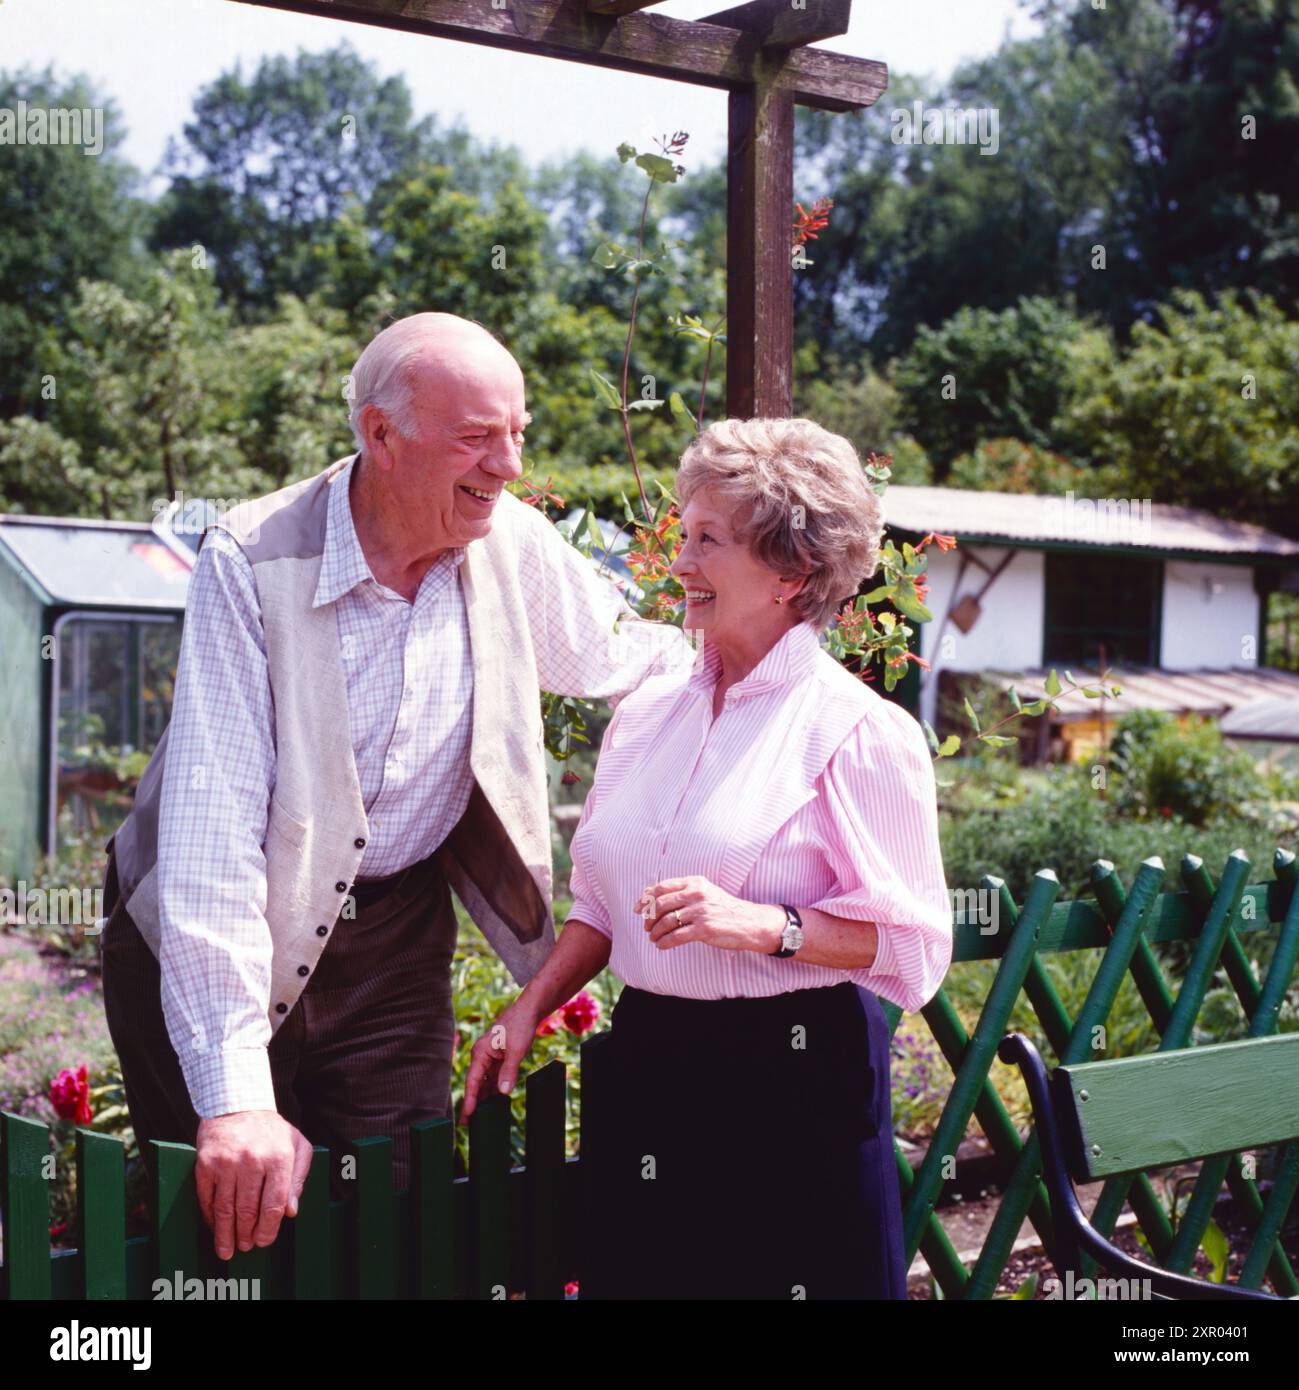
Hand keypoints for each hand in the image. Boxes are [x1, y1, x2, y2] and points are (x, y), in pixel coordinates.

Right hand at [195, 1110, 313, 1261]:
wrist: (237, 1104)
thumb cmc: (271, 1130)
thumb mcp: (297, 1145)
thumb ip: (299, 1177)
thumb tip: (291, 1211)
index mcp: (279, 1157)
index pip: (274, 1204)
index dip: (269, 1229)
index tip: (264, 1241)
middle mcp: (253, 1160)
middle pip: (248, 1211)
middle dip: (246, 1235)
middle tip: (245, 1247)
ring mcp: (227, 1163)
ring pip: (225, 1209)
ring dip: (225, 1234)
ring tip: (227, 1249)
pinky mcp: (205, 1164)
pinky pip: (206, 1199)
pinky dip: (209, 1218)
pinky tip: (214, 1228)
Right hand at [460, 1000, 542, 1122]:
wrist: (528, 1012)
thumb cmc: (520, 1027)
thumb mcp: (517, 1050)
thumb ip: (509, 1071)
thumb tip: (503, 1092)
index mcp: (481, 1052)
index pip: (472, 1080)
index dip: (470, 1099)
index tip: (467, 1115)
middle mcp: (481, 1056)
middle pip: (475, 1083)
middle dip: (472, 1102)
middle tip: (468, 1124)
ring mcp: (489, 1057)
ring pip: (483, 1082)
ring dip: (483, 1098)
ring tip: (480, 1118)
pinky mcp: (497, 1058)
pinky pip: (492, 1077)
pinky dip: (492, 1089)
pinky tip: (494, 1102)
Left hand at [639, 875, 784, 953]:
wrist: (750, 922)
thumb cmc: (724, 909)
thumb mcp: (705, 892)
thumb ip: (683, 892)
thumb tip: (652, 896)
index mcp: (695, 883)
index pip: (661, 887)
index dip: (646, 899)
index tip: (638, 909)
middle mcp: (697, 894)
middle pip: (660, 904)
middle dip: (649, 917)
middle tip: (646, 927)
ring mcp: (700, 911)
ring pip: (666, 921)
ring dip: (656, 932)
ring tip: (653, 938)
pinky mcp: (704, 929)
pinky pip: (676, 936)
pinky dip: (664, 942)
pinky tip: (661, 946)